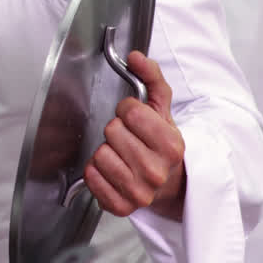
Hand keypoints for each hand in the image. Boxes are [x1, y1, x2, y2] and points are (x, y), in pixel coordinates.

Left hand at [85, 51, 185, 220]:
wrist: (170, 184)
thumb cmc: (161, 145)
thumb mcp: (162, 109)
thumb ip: (150, 77)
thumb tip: (135, 57)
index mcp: (171, 145)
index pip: (129, 111)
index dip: (127, 110)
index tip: (135, 119)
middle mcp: (156, 171)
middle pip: (111, 131)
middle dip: (117, 130)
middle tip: (130, 140)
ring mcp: (139, 192)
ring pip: (99, 154)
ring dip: (106, 151)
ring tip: (122, 156)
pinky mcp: (120, 206)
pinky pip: (91, 176)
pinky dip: (96, 171)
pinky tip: (112, 171)